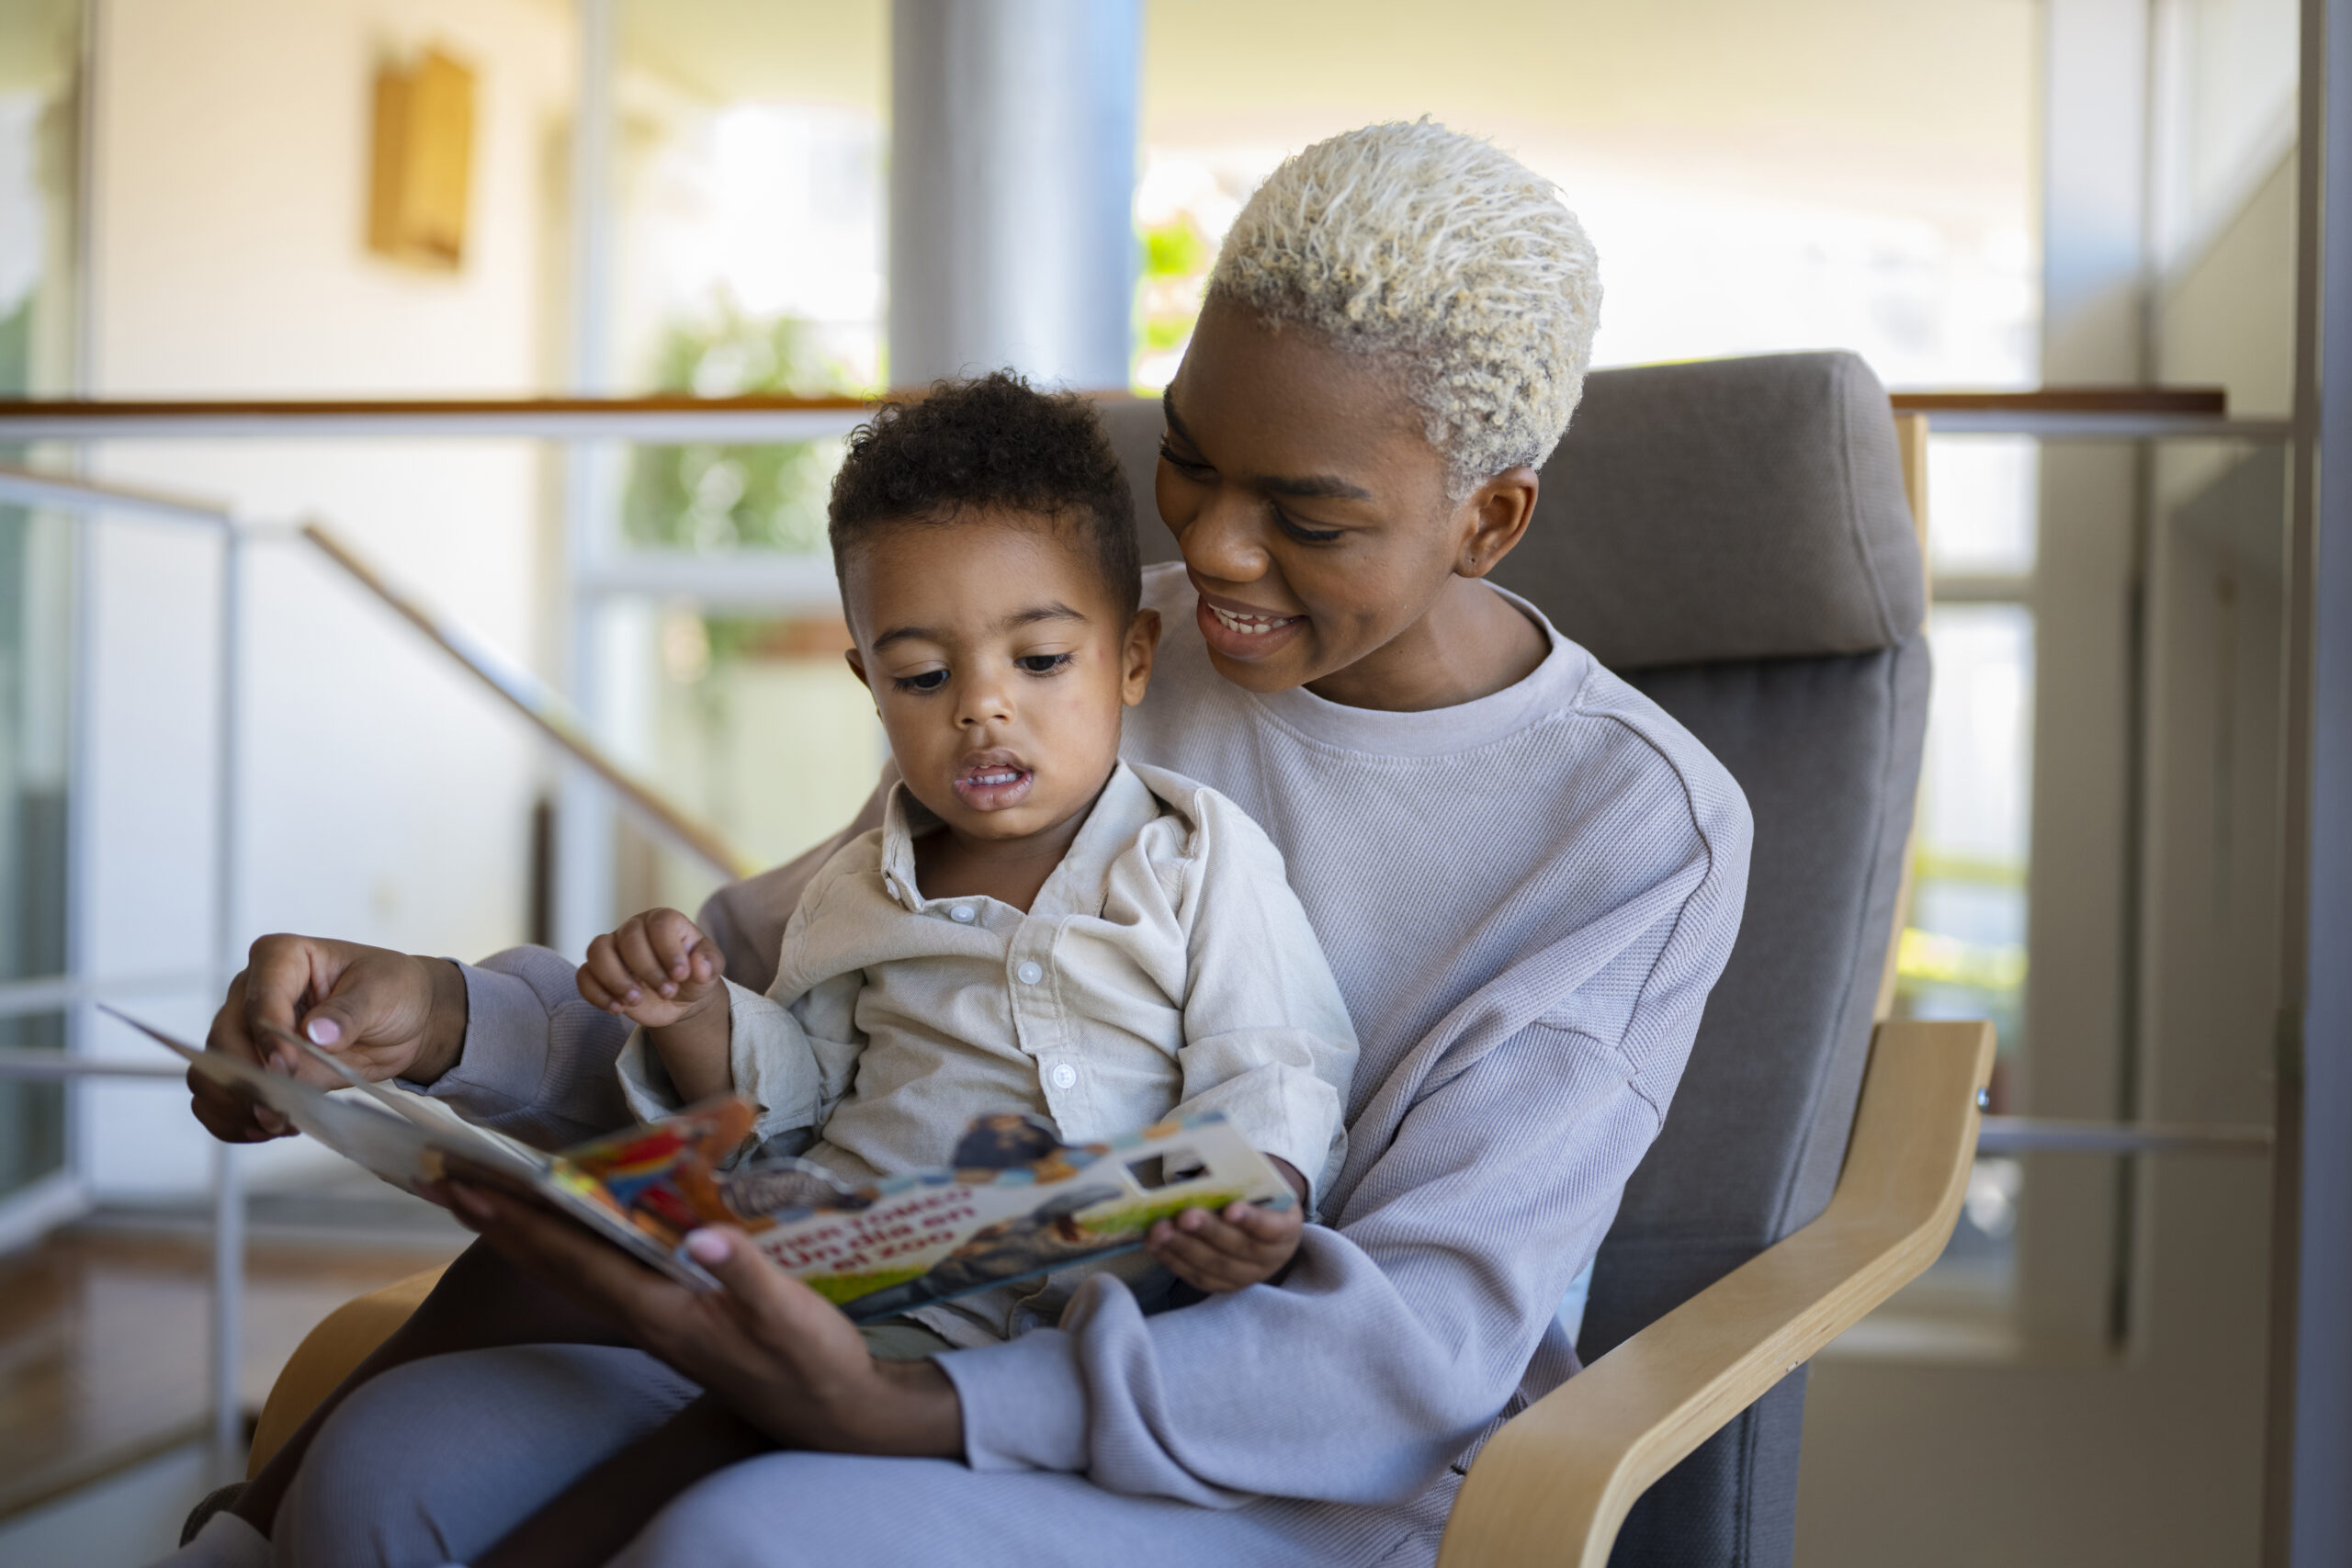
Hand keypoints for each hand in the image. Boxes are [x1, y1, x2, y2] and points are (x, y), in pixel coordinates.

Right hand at [193, 936, 465, 1143]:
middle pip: (223, 1042)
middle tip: (281, 1111)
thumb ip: (348, 1013)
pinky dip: (236, 1120)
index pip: (259, 1001)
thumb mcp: (383, 992)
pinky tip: (271, 1128)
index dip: (269, 1039)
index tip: (288, 1067)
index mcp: (280, 958)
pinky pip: (220, 1099)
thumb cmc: (390, 990)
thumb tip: (315, 1033)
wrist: (404, 1018)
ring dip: (237, 1107)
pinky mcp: (250, 1066)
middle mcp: (250, 993)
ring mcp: (244, 1031)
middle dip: (248, 1081)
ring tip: (280, 1123)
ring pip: (211, 1074)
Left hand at [444, 1182, 962, 1457]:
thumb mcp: (789, 1313)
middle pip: (554, 1265)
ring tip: (487, 1203)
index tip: (469, 1186)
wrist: (832, 1414)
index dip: (520, 1221)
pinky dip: (568, 1249)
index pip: (574, 1256)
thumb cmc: (812, 1361)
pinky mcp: (671, 1321)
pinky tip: (567, 1236)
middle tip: (445, 1181)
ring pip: (571, 1273)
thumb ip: (744, 1272)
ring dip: (525, 1236)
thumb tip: (699, 1232)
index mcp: (661, 1309)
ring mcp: (654, 1322)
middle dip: (500, 1223)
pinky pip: (600, 1277)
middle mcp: (643, 1317)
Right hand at [578, 908, 726, 1029]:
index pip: (659, 924)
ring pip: (597, 951)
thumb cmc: (692, 976)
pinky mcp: (597, 971)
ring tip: (635, 1000)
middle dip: (647, 970)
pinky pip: (584, 975)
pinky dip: (597, 994)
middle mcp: (634, 928)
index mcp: (664, 921)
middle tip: (667, 992)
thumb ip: (709, 965)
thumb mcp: (709, 971)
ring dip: (615, 979)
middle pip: (628, 937)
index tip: (681, 975)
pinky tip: (617, 1008)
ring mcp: (612, 948)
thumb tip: (698, 965)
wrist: (676, 998)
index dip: (669, 950)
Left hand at [1144, 1155, 1308, 1291]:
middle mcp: (1270, 1259)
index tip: (1230, 1208)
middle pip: (1237, 1248)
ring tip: (1159, 1230)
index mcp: (1286, 1228)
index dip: (1251, 1219)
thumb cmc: (1251, 1192)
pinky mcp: (1221, 1285)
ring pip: (1213, 1266)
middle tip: (1184, 1215)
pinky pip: (1195, 1276)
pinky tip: (1154, 1243)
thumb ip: (1236, 1181)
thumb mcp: (1253, 1181)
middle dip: (1207, 1231)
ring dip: (1182, 1247)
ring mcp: (1245, 1276)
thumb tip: (1206, 1175)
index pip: (1271, 1228)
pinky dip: (1172, 1259)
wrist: (1255, 1216)